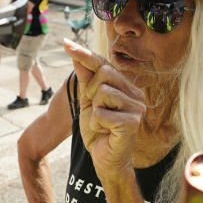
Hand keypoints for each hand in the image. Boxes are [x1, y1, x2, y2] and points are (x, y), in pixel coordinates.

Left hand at [63, 39, 145, 181]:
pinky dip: (97, 125)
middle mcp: (135, 94)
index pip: (103, 64)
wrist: (106, 160)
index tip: (65, 42)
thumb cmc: (99, 132)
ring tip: (102, 124)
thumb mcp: (87, 103)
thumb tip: (76, 56)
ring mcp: (137, 108)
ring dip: (94, 112)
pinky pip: (102, 114)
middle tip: (96, 111)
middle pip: (105, 74)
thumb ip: (85, 80)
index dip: (84, 53)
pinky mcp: (132, 122)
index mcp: (125, 87)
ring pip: (103, 93)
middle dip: (91, 92)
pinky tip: (106, 133)